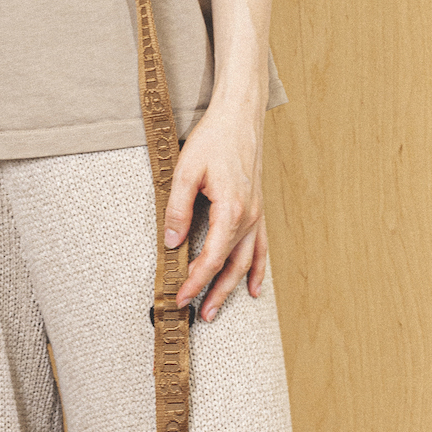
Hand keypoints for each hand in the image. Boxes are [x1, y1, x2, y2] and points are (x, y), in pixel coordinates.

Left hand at [163, 98, 266, 321]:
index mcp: (231, 210)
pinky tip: (253, 287)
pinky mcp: (258, 210)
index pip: (210, 258)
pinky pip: (261, 248)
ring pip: (247, 261)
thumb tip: (171, 241)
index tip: (179, 297)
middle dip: (214, 293)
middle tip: (198, 314)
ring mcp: (257, 215)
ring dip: (233, 288)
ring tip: (218, 309)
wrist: (240, 116)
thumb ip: (177, 208)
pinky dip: (257, 270)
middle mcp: (249, 217)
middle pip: (230, 266)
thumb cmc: (214, 139)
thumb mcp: (186, 171)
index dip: (194, 281)